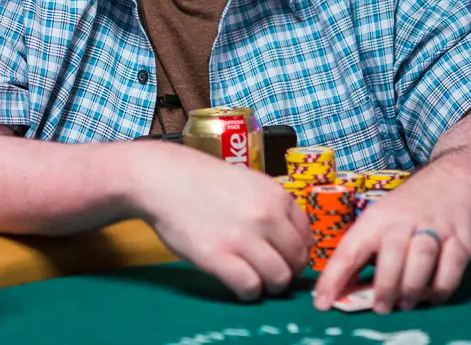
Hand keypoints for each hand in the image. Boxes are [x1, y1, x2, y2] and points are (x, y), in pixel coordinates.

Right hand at [129, 143, 311, 300]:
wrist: (163, 179)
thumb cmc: (202, 180)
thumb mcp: (248, 181)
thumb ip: (271, 205)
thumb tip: (290, 238)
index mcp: (276, 195)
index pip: (307, 236)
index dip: (298, 252)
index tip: (285, 257)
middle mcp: (266, 216)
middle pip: (297, 260)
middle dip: (288, 271)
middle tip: (272, 272)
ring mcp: (243, 238)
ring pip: (278, 278)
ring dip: (270, 285)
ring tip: (255, 279)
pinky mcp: (219, 258)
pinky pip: (250, 287)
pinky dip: (249, 292)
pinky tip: (238, 283)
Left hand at [312, 161, 470, 312]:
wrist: (448, 181)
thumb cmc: (404, 211)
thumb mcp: (378, 223)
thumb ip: (363, 255)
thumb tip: (342, 291)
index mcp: (375, 220)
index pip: (350, 250)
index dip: (334, 278)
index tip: (322, 303)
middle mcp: (402, 222)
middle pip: (391, 255)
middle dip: (384, 286)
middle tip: (380, 308)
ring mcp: (433, 228)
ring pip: (421, 258)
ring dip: (412, 288)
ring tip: (405, 304)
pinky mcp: (460, 239)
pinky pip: (452, 267)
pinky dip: (441, 287)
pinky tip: (432, 296)